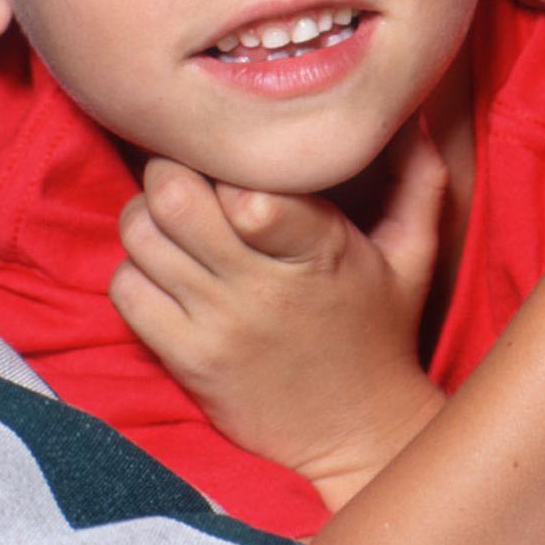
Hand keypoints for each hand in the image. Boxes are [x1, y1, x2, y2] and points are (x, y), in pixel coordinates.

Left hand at [112, 121, 449, 502]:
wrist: (356, 432)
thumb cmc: (383, 331)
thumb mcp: (415, 253)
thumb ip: (418, 179)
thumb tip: (407, 113)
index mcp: (319, 251)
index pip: (249, 189)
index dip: (230, 155)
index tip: (240, 150)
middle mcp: (261, 287)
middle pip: (174, 196)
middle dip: (172, 166)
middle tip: (193, 169)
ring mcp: (217, 325)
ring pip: (140, 236)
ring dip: (147, 213)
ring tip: (176, 215)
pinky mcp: (184, 358)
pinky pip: (125, 289)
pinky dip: (134, 266)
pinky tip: (167, 267)